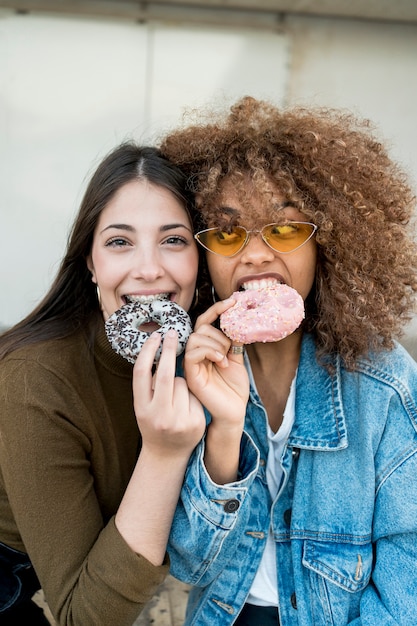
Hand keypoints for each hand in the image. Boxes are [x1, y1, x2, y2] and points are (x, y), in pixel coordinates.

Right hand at [132, 330, 205, 458]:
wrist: (167, 455)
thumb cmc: (154, 422)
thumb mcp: (144, 407)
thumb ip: (148, 385)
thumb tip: (156, 349)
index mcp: (141, 408)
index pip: (141, 373)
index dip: (148, 351)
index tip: (155, 336)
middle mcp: (158, 415)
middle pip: (164, 374)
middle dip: (168, 349)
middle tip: (172, 333)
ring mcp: (178, 420)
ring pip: (181, 382)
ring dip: (180, 382)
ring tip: (176, 398)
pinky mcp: (195, 423)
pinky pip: (194, 395)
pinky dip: (191, 395)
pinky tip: (188, 408)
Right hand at [183, 300, 248, 431]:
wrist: (234, 411)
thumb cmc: (234, 387)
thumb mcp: (238, 357)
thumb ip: (234, 339)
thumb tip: (239, 317)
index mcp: (206, 348)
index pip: (205, 322)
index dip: (217, 309)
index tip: (234, 301)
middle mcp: (196, 354)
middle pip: (201, 327)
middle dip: (219, 333)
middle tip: (230, 348)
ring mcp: (192, 363)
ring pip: (197, 338)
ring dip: (216, 343)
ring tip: (226, 358)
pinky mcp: (190, 373)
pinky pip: (193, 352)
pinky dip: (210, 352)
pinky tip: (222, 362)